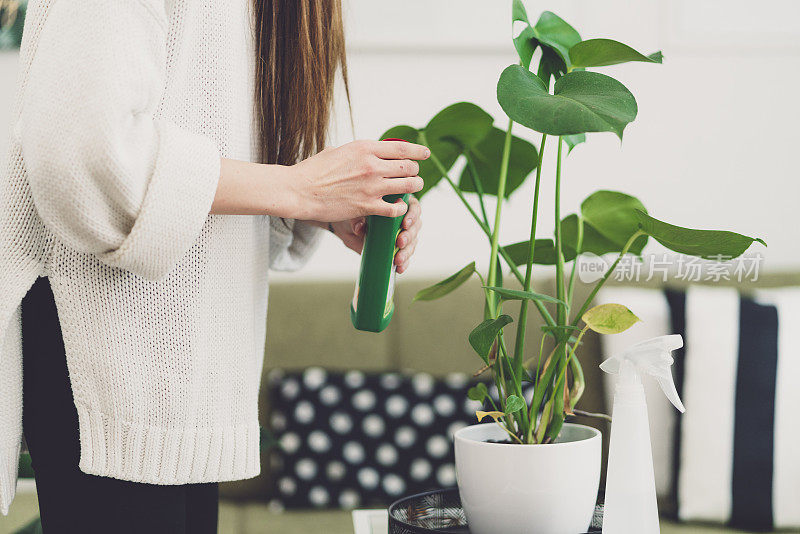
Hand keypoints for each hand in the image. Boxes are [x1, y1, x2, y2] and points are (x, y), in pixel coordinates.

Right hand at [288, 140, 428, 221]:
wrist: (299, 190)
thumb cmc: (314, 171)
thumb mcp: (338, 151)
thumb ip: (356, 152)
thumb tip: (367, 152)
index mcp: (365, 148)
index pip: (401, 147)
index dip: (417, 151)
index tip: (425, 153)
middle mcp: (371, 165)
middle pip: (408, 166)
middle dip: (415, 171)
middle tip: (415, 174)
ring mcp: (371, 186)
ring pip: (407, 186)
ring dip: (413, 188)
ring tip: (413, 188)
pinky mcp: (367, 206)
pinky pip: (395, 208)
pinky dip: (400, 208)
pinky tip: (398, 207)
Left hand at [328, 195, 420, 272]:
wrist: (347, 228)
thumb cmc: (354, 214)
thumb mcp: (354, 214)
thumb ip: (357, 218)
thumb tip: (358, 228)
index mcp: (398, 204)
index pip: (413, 207)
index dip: (412, 216)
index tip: (405, 224)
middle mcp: (404, 219)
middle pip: (415, 226)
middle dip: (409, 236)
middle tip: (400, 242)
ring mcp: (403, 234)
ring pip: (412, 242)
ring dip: (407, 252)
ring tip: (397, 259)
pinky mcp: (399, 249)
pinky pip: (406, 255)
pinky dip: (404, 262)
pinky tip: (399, 268)